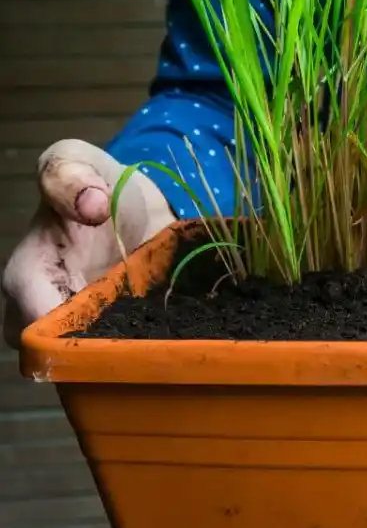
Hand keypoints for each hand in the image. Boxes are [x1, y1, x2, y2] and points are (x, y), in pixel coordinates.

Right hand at [2, 139, 175, 348]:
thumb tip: (90, 204)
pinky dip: (151, 351)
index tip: (117, 313)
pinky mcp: (117, 334)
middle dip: (106, 351)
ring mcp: (83, 329)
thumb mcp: (78, 161)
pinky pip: (126, 358)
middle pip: (64, 359)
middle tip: (154, 329)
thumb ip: (69, 173)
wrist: (135, 201)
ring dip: (132, 354)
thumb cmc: (96, 183)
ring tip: (170, 334)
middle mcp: (46, 314)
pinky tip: (179, 336)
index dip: (68, 330)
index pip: (31, 325)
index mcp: (26, 277)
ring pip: (96, 366)